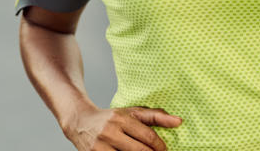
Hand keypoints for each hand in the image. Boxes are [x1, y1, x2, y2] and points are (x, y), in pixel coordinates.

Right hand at [65, 106, 181, 150]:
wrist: (80, 122)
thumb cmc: (110, 118)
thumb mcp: (132, 113)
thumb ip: (156, 116)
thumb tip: (179, 121)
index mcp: (121, 119)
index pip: (147, 136)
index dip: (160, 147)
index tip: (164, 150)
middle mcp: (110, 132)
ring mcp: (100, 147)